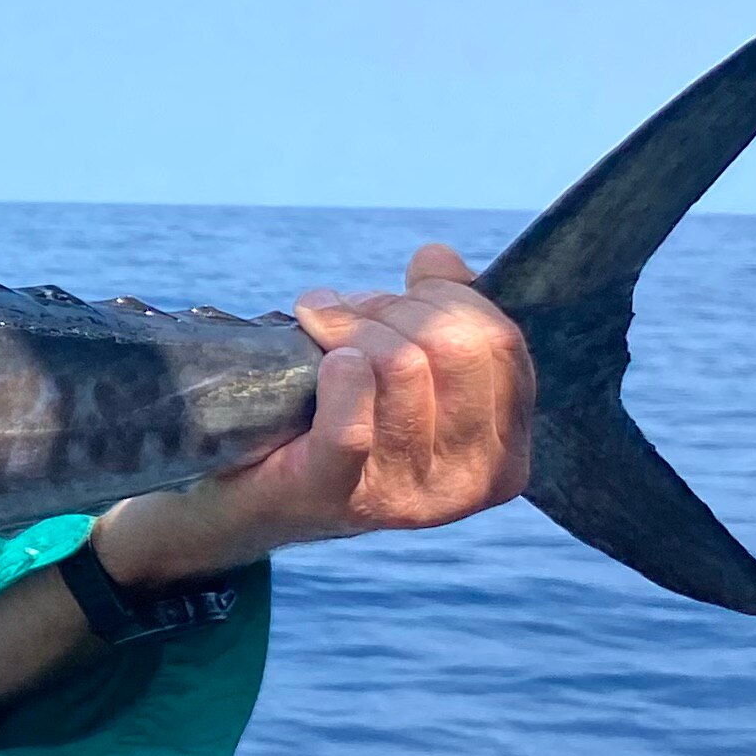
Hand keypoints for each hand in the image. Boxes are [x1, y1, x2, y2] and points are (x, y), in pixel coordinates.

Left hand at [102, 244, 535, 580]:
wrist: (251, 495)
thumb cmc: (338, 424)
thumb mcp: (408, 376)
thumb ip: (440, 319)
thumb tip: (438, 258)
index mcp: (504, 455)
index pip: (500, 344)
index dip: (445, 298)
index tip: (395, 295)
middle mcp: (467, 484)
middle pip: (456, 348)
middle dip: (395, 308)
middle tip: (343, 311)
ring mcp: (404, 497)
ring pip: (405, 366)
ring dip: (353, 326)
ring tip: (318, 325)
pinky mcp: (336, 493)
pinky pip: (353, 424)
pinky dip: (338, 374)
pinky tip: (323, 360)